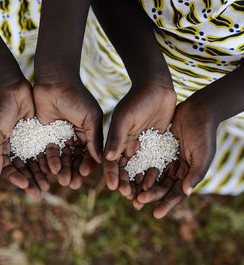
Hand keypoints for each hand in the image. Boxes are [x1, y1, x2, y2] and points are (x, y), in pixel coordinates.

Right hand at [0, 80, 48, 199]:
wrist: (10, 85)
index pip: (8, 169)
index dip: (16, 179)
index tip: (26, 187)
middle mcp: (12, 147)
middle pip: (23, 168)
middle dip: (31, 180)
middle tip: (40, 193)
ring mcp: (26, 140)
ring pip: (35, 161)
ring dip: (41, 173)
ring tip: (50, 184)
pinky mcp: (38, 132)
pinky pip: (44, 148)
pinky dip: (49, 158)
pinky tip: (57, 168)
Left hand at [33, 80, 102, 188]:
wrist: (53, 81)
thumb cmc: (76, 97)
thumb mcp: (90, 117)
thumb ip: (94, 138)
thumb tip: (101, 160)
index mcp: (88, 133)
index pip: (89, 154)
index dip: (87, 165)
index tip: (85, 174)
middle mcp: (75, 136)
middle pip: (75, 159)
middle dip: (74, 171)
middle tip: (72, 183)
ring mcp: (60, 136)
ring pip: (62, 157)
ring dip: (62, 169)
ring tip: (61, 179)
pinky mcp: (45, 134)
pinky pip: (47, 151)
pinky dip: (49, 160)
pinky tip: (49, 169)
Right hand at [104, 79, 175, 198]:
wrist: (157, 87)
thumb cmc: (138, 99)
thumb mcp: (125, 118)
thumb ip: (116, 138)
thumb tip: (107, 159)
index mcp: (115, 139)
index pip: (111, 162)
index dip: (111, 175)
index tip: (114, 188)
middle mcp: (126, 144)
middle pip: (124, 169)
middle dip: (125, 183)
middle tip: (130, 197)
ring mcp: (141, 145)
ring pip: (138, 168)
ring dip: (139, 182)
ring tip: (143, 196)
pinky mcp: (155, 143)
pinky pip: (153, 162)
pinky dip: (153, 173)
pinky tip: (158, 185)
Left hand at [135, 101, 217, 217]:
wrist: (197, 111)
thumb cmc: (203, 133)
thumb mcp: (202, 154)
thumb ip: (195, 173)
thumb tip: (185, 192)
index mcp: (188, 174)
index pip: (175, 193)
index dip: (166, 204)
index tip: (155, 214)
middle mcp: (176, 169)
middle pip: (160, 187)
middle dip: (149, 196)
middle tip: (136, 203)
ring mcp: (165, 159)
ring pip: (150, 175)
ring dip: (140, 185)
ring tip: (128, 192)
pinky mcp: (155, 148)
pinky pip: (144, 160)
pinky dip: (137, 168)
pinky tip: (127, 174)